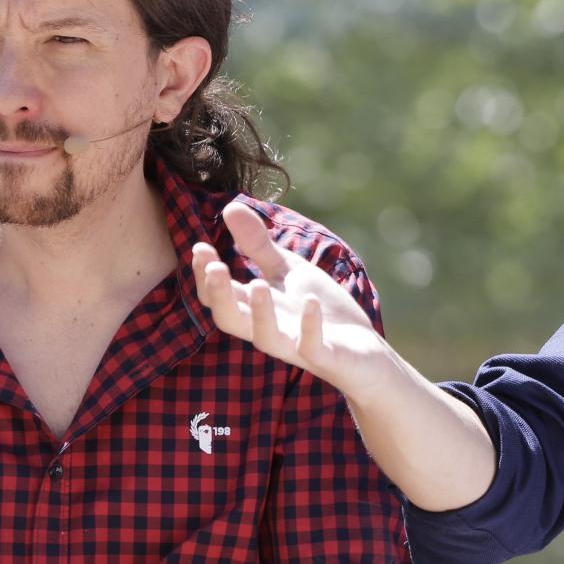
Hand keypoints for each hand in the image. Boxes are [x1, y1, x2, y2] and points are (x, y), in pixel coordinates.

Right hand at [193, 202, 393, 400]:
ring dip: (259, 313)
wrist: (364, 348)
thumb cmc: (319, 309)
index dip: (204, 276)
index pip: (218, 297)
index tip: (200, 247)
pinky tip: (310, 301)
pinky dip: (309, 326)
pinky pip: (311, 347)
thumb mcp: (288, 270)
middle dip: (220, 295)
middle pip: (231, 320)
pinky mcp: (325, 357)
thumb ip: (258, 245)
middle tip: (214, 267)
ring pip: (266, 338)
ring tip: (257, 284)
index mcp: (255, 309)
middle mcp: (269, 329)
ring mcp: (296, 345)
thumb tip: (229, 206)